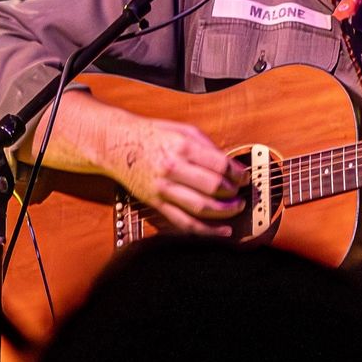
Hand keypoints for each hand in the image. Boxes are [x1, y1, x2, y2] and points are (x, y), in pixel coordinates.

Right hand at [104, 115, 249, 235]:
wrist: (116, 144)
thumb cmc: (152, 135)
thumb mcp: (182, 129)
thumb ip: (207, 146)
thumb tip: (231, 166)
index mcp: (183, 146)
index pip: (220, 165)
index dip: (238, 174)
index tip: (245, 178)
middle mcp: (173, 168)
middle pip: (213, 187)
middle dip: (234, 194)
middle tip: (242, 194)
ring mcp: (163, 188)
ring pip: (201, 208)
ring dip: (224, 212)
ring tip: (236, 209)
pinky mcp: (155, 203)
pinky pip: (183, 222)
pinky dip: (205, 230)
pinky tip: (221, 231)